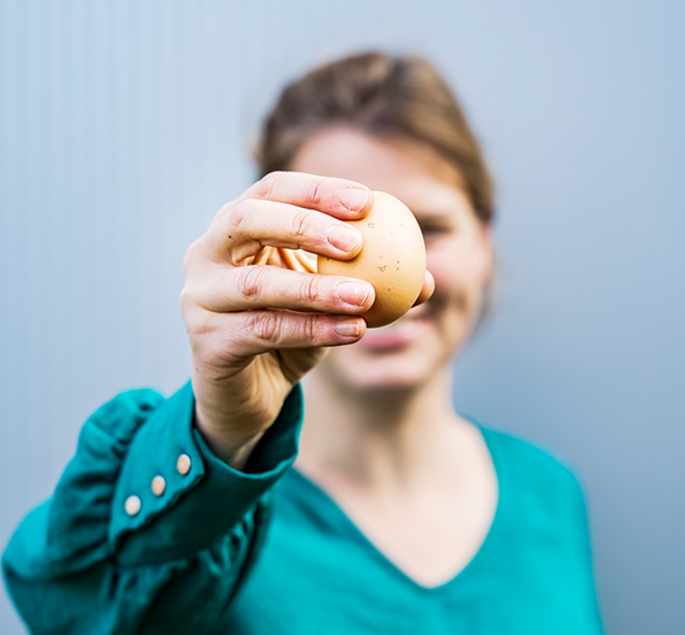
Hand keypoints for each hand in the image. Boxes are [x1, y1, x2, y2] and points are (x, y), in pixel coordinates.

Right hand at [180, 172, 378, 467]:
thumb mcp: (330, 303)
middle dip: (305, 223)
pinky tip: (354, 329)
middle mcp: (205, 254)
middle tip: (357, 243)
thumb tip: (428, 281)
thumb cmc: (290, 334)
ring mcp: (199, 298)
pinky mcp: (206, 342)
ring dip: (316, 288)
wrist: (251, 395)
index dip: (316, 190)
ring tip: (367, 296)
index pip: (271, 190)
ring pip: (256, 284)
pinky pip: (264, 330)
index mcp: (236, 230)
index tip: (367, 201)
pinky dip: (313, 329)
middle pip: (247, 219)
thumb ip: (371, 285)